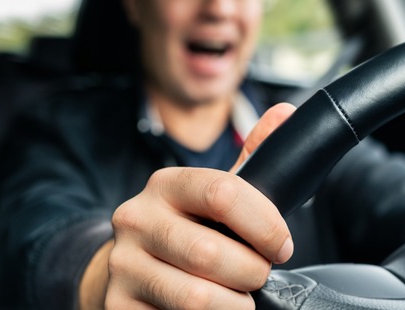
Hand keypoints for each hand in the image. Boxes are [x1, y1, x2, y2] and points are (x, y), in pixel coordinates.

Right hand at [93, 103, 295, 308]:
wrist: (130, 268)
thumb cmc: (188, 229)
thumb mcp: (216, 193)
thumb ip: (253, 158)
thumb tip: (286, 114)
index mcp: (166, 184)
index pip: (224, 193)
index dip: (265, 225)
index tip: (282, 245)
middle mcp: (136, 219)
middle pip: (211, 252)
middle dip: (251, 271)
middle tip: (258, 274)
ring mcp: (122, 264)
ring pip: (197, 297)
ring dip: (234, 304)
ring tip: (238, 297)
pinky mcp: (118, 304)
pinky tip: (211, 309)